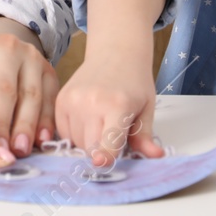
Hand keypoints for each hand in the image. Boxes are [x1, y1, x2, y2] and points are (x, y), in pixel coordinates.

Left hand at [0, 17, 57, 158]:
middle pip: (4, 90)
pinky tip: (41, 141)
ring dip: (25, 126)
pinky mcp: (48, 68)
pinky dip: (47, 121)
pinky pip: (50, 97)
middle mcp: (5, 45)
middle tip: (0, 152)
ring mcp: (30, 55)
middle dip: (1, 125)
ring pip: (29, 94)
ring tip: (20, 151)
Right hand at [54, 51, 164, 166]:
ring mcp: (72, 101)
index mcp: (117, 105)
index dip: (106, 156)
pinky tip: (88, 121)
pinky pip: (64, 132)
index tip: (103, 162)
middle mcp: (91, 102)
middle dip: (101, 152)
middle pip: (90, 147)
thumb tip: (156, 156)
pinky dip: (74, 134)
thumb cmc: (134, 82)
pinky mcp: (60, 100)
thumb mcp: (146, 108)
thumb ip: (145, 136)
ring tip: (101, 124)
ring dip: (87, 143)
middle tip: (114, 137)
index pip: (107, 140)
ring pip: (75, 143)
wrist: (115, 52)